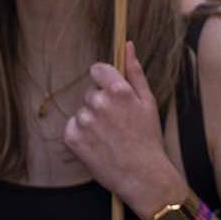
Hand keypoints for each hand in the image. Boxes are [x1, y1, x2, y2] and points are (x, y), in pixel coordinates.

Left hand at [62, 41, 182, 213]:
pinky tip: (98, 144)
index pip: (97, 69)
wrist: (141, 174)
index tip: (111, 92)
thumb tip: (127, 45)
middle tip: (117, 122)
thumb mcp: (148, 101)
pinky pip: (72, 127)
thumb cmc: (148, 138)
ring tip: (109, 136)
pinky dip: (82, 134)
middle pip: (91, 92)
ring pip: (82, 110)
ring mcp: (84, 120)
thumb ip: (135, 71)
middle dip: (101, 102)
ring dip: (92, 120)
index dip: (104, 79)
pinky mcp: (72, 137)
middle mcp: (98, 102)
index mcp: (119, 90)